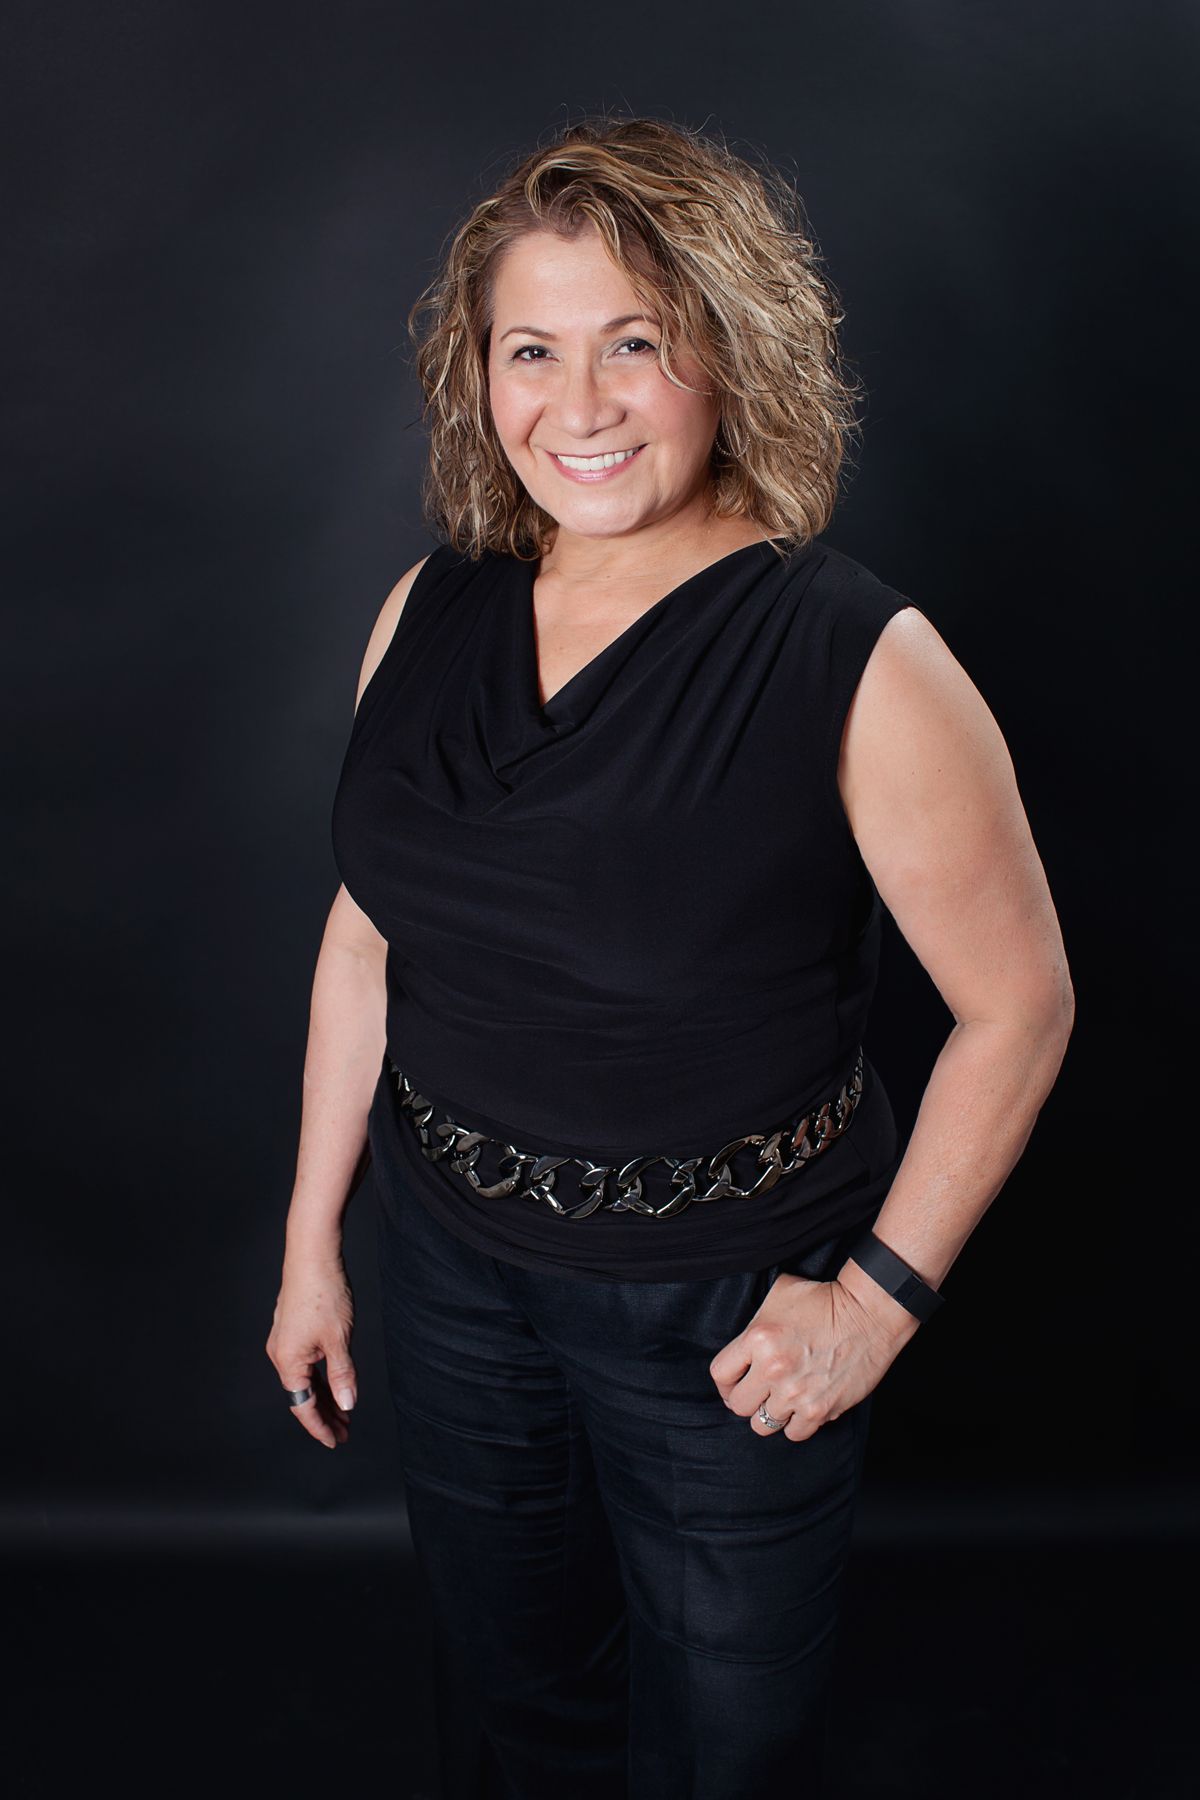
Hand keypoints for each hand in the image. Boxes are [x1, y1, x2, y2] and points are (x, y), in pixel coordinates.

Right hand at [265, 1243, 357, 1449]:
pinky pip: (306, 1364)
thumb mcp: (339, 1339)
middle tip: (344, 1432)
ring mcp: (285, 1342)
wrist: (312, 1256)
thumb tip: (347, 1404)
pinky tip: (335, 1386)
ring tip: (343, 1414)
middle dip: (324, 1415)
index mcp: (288, 1361)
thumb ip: (342, 1374)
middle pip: (303, 1395)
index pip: (303, 1405)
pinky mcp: (292, 1331)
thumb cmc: (324, 1294)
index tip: (334, 1441)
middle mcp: (281, 1355)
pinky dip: (320, 1377)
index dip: (319, 1426)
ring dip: (324, 1397)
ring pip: (305, 1380)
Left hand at [709, 1265, 918, 1441]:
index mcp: (757, 1339)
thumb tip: (744, 1345)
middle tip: (757, 1392)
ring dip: (770, 1413)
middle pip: (739, 1406)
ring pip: (762, 1425)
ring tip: (781, 1401)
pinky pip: (793, 1433)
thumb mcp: (779, 1295)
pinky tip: (801, 1407)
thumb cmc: (824, 1300)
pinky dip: (795, 1423)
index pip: (721, 1374)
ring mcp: (796, 1393)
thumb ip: (755, 1322)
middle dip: (746, 1398)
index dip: (726, 1381)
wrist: (868, 1314)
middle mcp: (773, 1369)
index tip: (735, 1382)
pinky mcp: (820, 1410)